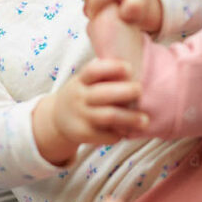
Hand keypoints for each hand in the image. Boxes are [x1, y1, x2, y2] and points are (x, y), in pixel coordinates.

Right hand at [33, 58, 149, 163]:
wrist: (57, 119)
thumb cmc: (82, 94)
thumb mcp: (84, 81)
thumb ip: (103, 76)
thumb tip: (137, 67)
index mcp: (81, 80)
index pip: (94, 70)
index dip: (113, 67)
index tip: (129, 68)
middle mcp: (79, 97)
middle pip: (104, 94)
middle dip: (126, 91)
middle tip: (140, 91)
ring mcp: (81, 116)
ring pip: (108, 116)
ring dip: (129, 118)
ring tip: (145, 120)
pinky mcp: (83, 134)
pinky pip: (106, 134)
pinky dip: (120, 133)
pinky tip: (128, 130)